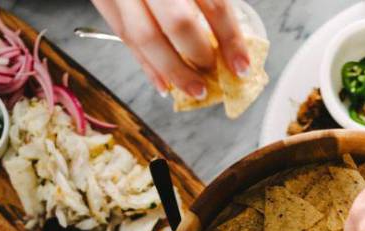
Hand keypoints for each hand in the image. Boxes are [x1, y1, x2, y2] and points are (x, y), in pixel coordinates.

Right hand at [91, 0, 249, 98]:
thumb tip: (232, 36)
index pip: (213, 3)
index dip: (230, 40)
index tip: (242, 66)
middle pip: (177, 22)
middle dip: (199, 57)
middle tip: (214, 74)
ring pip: (143, 37)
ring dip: (171, 70)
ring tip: (193, 88)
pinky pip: (122, 35)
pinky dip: (144, 63)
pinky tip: (163, 81)